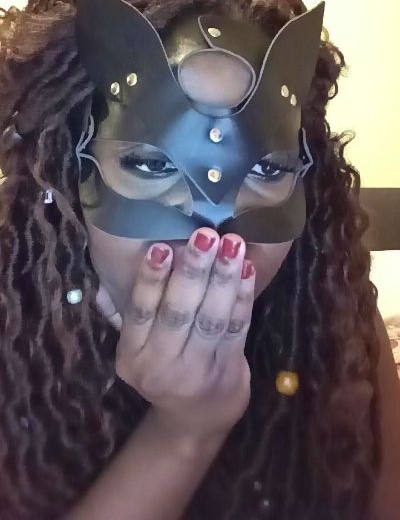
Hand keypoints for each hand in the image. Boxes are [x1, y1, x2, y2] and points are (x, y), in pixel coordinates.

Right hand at [115, 228, 255, 442]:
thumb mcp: (140, 346)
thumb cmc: (165, 367)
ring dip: (223, 277)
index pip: (140, 312)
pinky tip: (247, 269)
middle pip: (178, 312)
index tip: (161, 246)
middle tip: (206, 235)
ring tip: (232, 244)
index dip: (151, 279)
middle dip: (193, 270)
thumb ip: (136, 309)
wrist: (194, 421)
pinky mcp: (227, 372)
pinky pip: (236, 328)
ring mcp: (196, 372)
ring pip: (211, 318)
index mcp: (131, 355)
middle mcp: (160, 367)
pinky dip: (243, 296)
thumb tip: (127, 263)